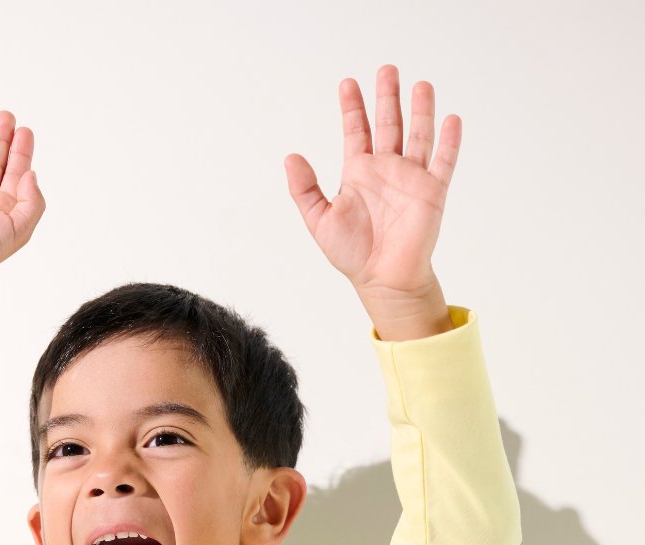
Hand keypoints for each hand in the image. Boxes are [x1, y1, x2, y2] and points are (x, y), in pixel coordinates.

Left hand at [284, 65, 460, 300]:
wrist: (382, 280)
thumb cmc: (352, 254)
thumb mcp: (319, 221)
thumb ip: (304, 190)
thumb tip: (290, 158)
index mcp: (359, 173)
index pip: (356, 131)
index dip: (352, 107)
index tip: (348, 83)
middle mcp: (386, 169)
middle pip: (388, 123)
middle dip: (387, 96)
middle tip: (387, 70)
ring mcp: (411, 178)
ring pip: (418, 135)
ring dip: (420, 110)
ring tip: (420, 85)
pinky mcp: (432, 192)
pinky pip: (443, 161)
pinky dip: (449, 141)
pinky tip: (450, 120)